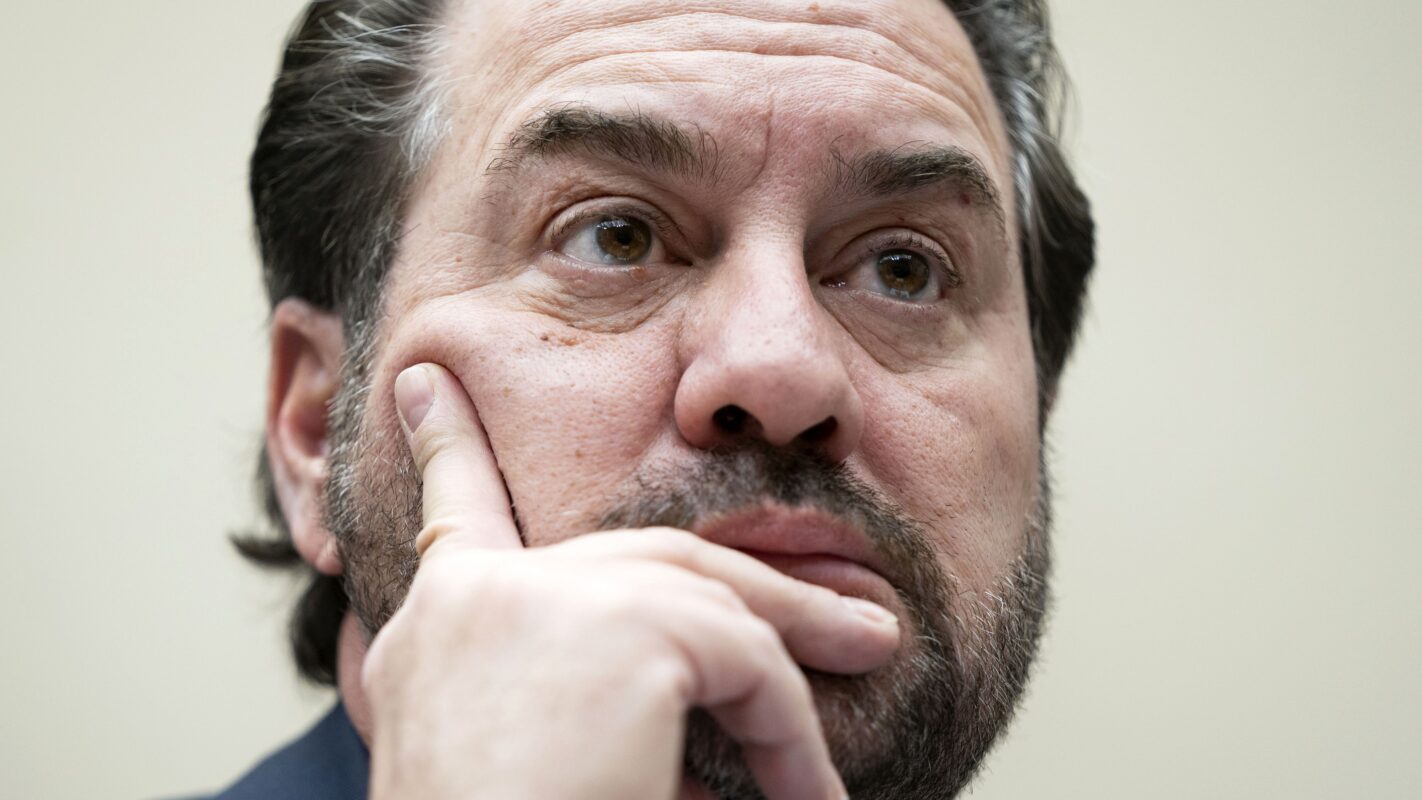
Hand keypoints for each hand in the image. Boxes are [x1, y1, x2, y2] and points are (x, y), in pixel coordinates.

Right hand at [361, 363, 899, 799]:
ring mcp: (543, 601)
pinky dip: (789, 731)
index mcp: (442, 627)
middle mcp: (479, 596)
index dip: (447, 443)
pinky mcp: (621, 629)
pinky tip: (809, 794)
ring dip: (797, 657)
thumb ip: (568, 692)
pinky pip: (745, 662)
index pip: (454, 508)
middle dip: (760, 590)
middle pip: (650, 556)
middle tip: (856, 620)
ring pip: (711, 598)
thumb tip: (675, 695)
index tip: (430, 382)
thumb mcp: (525, 753)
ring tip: (862, 691)